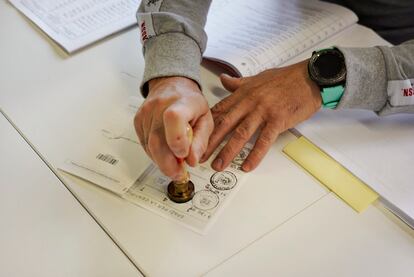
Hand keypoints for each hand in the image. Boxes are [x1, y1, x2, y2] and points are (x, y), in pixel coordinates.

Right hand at [134, 77, 213, 179]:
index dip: (177, 140)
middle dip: (168, 164)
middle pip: (157, 139)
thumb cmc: (191, 102)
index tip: (183, 155)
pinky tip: (165, 154)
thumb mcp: (206, 119)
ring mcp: (146, 113)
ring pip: (149, 146)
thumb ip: (201, 141)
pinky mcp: (138, 121)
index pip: (174, 118)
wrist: (171, 84)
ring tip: (174, 165)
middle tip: (179, 173)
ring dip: (162, 161)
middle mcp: (160, 106)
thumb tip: (192, 160)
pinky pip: (144, 144)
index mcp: (182, 102)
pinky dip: (155, 154)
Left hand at [201, 60, 321, 171]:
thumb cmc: (284, 78)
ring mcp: (263, 111)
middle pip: (225, 125)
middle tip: (199, 157)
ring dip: (228, 152)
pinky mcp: (277, 120)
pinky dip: (255, 155)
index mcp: (243, 94)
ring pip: (241, 134)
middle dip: (210, 142)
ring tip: (218, 165)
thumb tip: (223, 79)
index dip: (206, 126)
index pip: (219, 111)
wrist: (309, 77)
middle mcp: (249, 103)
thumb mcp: (257, 78)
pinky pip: (263, 141)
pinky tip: (247, 166)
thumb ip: (238, 83)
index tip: (196, 137)